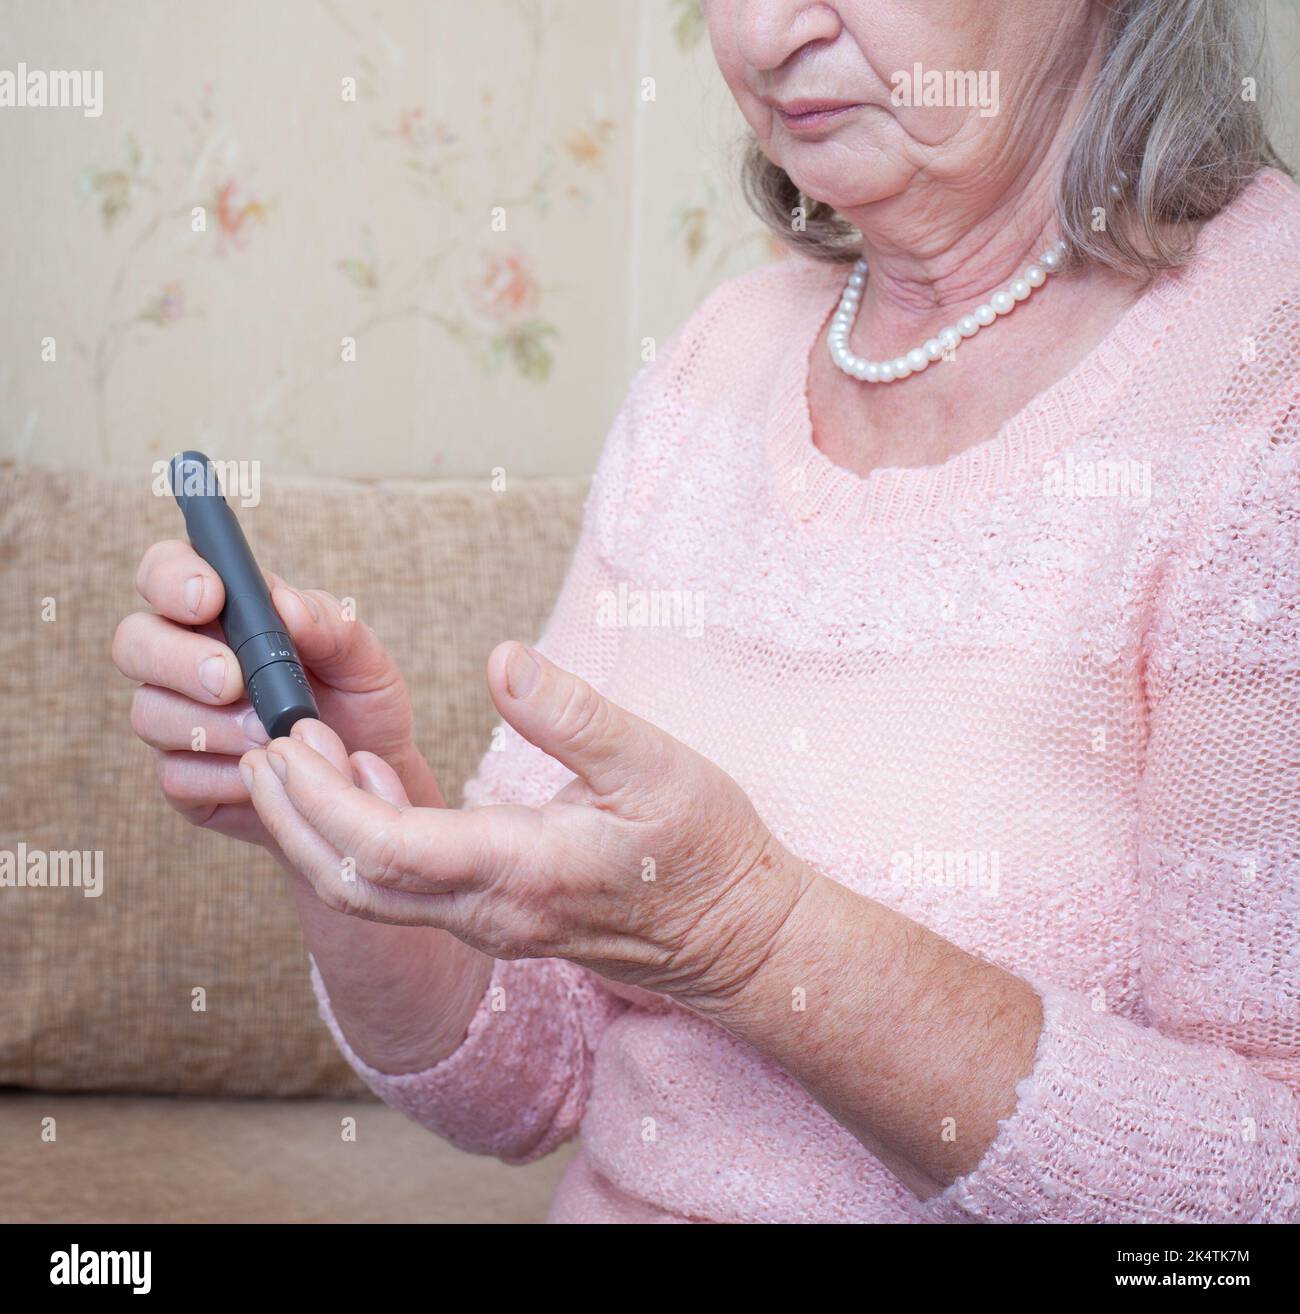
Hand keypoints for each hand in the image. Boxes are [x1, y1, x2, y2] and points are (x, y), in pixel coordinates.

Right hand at [114, 539, 439, 854]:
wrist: (368, 784)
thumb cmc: (361, 707)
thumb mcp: (365, 661)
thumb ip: (332, 627)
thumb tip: (288, 606)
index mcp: (227, 612)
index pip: (168, 571)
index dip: (173, 577)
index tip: (210, 598)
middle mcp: (186, 659)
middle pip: (133, 641)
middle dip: (178, 659)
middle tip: (232, 682)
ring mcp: (178, 720)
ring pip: (149, 711)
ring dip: (211, 726)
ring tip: (268, 735)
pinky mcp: (185, 779)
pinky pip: (176, 776)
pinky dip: (224, 776)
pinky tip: (263, 772)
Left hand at [240, 641, 809, 1008]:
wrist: (738, 936)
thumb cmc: (706, 852)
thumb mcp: (656, 765)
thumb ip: (573, 715)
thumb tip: (500, 660)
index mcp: (521, 870)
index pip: (385, 849)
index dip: (321, 799)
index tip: (284, 741)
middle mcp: (491, 912)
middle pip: (354, 884)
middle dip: (294, 818)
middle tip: (258, 745)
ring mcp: (493, 924)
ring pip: (373, 895)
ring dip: (321, 832)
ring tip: (293, 756)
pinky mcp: (501, 918)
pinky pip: (408, 891)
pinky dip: (363, 842)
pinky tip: (366, 785)